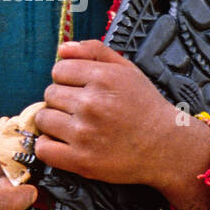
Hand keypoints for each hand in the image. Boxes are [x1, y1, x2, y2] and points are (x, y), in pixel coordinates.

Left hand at [33, 40, 209, 209]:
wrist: (166, 147)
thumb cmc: (145, 107)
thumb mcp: (126, 69)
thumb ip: (94, 51)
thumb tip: (62, 48)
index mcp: (104, 78)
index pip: (58, 70)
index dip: (67, 79)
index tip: (80, 89)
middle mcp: (92, 104)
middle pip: (49, 94)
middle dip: (62, 99)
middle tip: (82, 109)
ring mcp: (85, 134)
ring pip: (43, 119)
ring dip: (54, 122)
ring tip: (75, 126)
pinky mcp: (81, 161)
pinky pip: (43, 148)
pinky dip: (49, 146)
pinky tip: (64, 143)